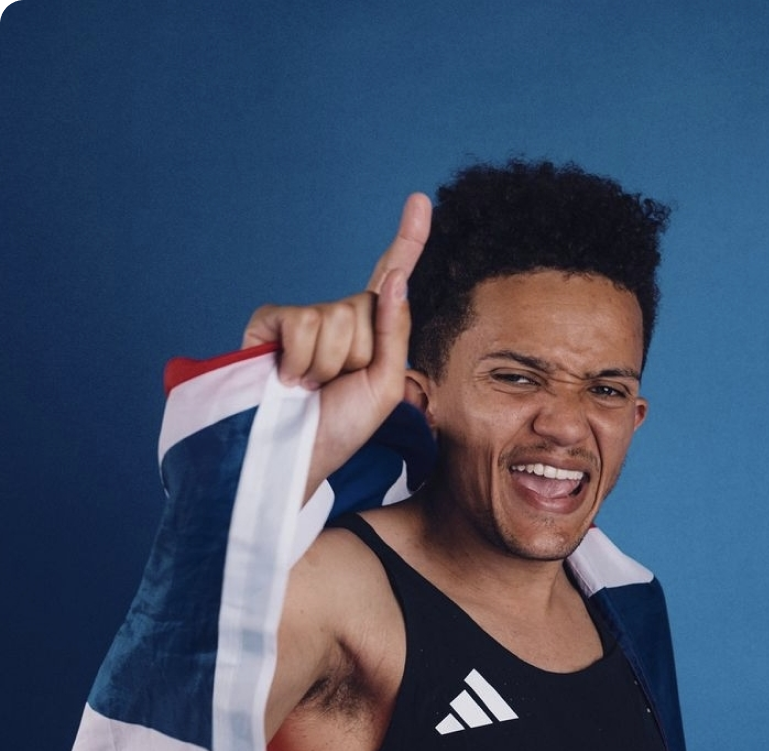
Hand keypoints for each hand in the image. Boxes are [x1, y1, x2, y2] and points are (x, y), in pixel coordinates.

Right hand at [241, 192, 431, 482]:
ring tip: (312, 387)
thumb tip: (396, 277)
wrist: (300, 455)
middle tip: (336, 386)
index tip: (420, 200)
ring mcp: (301, 318)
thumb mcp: (386, 385)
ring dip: (328, 364)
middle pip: (362, 307)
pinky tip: (289, 380)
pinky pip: (301, 323)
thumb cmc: (343, 427)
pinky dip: (300, 360)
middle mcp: (336, 316)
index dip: (408, 239)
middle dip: (356, 354)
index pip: (390, 276)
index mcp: (370, 330)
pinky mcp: (269, 323)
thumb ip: (394, 332)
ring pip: (334, 317)